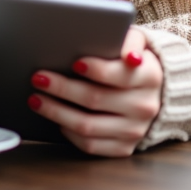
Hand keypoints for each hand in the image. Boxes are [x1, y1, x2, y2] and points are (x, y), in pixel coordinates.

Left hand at [27, 27, 162, 156]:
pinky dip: (69, 132)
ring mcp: (135, 131)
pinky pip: (90, 145)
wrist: (154, 93)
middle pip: (96, 100)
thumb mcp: (137, 42)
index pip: (120, 74)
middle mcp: (145, 106)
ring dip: (57, 112)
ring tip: (36, 99)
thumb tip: (128, 54)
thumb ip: (129, 41)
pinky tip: (55, 119)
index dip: (97, 69)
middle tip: (39, 78)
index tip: (74, 63)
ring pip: (88, 126)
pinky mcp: (124, 148)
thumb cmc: (133, 62)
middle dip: (63, 88)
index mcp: (150, 76)